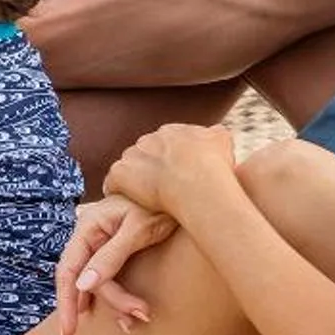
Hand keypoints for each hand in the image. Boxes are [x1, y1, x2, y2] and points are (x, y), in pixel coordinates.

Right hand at [55, 196, 175, 334]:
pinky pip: (108, 278)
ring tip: (133, 322)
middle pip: (85, 280)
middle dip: (105, 304)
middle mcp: (88, 236)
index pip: (68, 270)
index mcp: (87, 228)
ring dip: (114, 304)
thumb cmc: (160, 205)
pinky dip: (117, 296)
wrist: (182, 189)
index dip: (66, 302)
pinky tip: (127, 313)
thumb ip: (110, 257)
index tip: (69, 332)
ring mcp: (100, 244)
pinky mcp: (114, 250)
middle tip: (130, 324)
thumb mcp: (137, 230)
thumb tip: (83, 285)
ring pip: (97, 282)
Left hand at [102, 123, 237, 220]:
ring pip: (128, 168)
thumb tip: (214, 133)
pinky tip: (126, 203)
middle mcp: (149, 139)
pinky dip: (117, 191)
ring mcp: (132, 155)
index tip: (175, 176)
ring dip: (133, 180)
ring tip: (144, 199)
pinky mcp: (119, 173)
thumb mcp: (222, 140)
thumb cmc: (214, 166)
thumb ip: (215, 134)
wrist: (198, 182)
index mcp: (171, 132)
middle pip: (145, 154)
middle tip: (161, 189)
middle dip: (150, 169)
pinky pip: (112, 183)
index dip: (169, 162)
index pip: (165, 144)